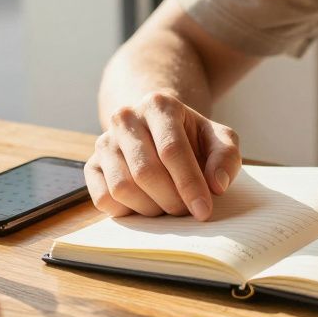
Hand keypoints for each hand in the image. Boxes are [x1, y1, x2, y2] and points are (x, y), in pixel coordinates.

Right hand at [86, 90, 240, 220]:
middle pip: (146, 172)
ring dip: (151, 208)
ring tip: (168, 206)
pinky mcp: (91, 165)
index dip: (189, 184)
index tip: (204, 210)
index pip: (171, 149)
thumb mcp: (219, 139)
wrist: (158, 130)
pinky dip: (128, 211)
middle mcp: (126, 118)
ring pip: (123, 187)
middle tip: (187, 211)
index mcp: (159, 105)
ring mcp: (104, 141)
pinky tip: (146, 204)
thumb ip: (226, 157)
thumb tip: (217, 185)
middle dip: (172, 200)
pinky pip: (103, 198)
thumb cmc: (192, 138)